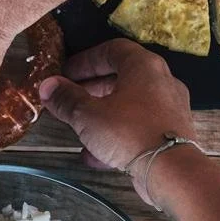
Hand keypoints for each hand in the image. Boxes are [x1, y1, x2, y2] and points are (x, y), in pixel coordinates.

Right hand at [38, 39, 194, 201]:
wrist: (172, 170)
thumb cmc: (128, 132)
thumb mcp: (88, 115)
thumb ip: (66, 99)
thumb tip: (47, 86)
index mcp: (143, 67)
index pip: (112, 50)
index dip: (85, 60)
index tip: (65, 73)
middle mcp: (161, 82)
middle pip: (122, 77)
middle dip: (91, 89)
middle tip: (69, 99)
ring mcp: (169, 108)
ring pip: (129, 105)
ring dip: (102, 114)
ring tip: (79, 128)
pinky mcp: (171, 133)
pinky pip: (139, 127)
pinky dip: (117, 135)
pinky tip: (95, 155)